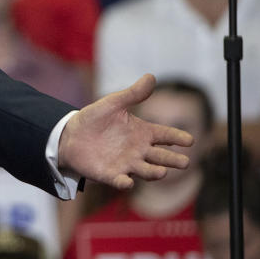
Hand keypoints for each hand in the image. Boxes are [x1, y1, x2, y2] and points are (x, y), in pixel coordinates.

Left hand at [58, 74, 192, 190]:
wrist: (70, 135)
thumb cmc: (94, 119)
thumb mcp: (113, 104)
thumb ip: (132, 94)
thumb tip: (151, 76)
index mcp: (143, 133)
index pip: (166, 135)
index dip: (178, 138)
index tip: (190, 141)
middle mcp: (139, 151)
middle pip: (161, 157)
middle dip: (173, 160)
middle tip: (185, 162)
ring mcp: (126, 164)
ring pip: (146, 171)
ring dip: (154, 173)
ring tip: (162, 172)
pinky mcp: (110, 175)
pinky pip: (120, 181)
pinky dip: (124, 182)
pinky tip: (127, 182)